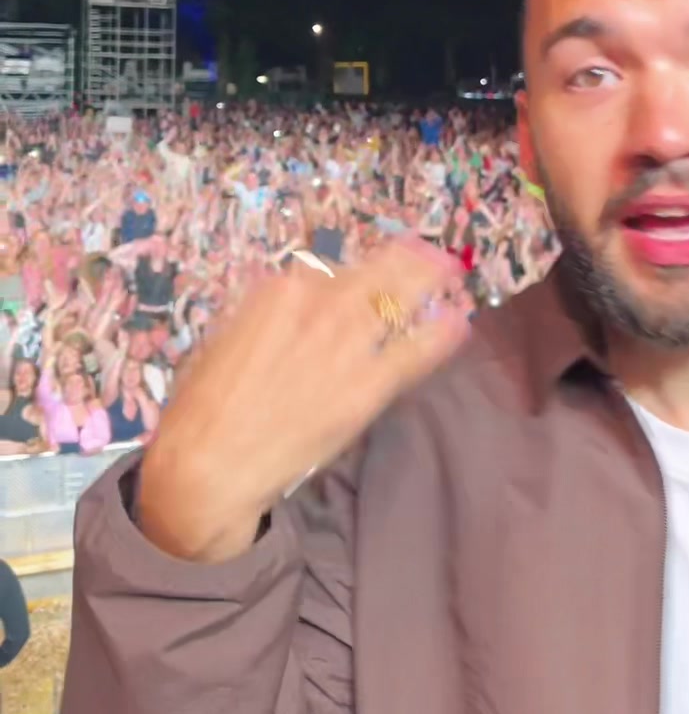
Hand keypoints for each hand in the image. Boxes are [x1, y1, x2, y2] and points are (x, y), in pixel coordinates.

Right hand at [139, 239, 468, 562]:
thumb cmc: (205, 404)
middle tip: (426, 252)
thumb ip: (265, 314)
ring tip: (449, 270)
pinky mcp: (367, 387)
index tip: (360, 274)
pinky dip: (439, 336)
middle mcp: (320, 307)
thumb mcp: (228, 337)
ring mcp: (348, 345)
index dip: (350, 271)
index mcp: (280, 291)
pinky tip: (458, 322)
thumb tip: (288, 300)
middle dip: (404, 258)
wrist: (210, 461)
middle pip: (374, 271)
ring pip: (398, 300)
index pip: (328, 267)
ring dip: (427, 281)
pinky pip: (413, 354)